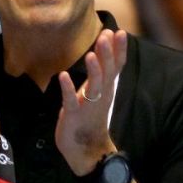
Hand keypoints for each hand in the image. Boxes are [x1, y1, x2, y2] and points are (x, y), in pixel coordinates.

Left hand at [56, 29, 126, 175]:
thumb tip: (104, 46)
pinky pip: (71, 101)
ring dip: (93, 70)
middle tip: (106, 35)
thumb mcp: (99, 91)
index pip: (116, 66)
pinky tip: (63, 76)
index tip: (119, 32)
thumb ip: (102, 70)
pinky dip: (68, 88)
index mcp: (107, 88)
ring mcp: (88, 105)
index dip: (118, 50)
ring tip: (90, 55)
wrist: (87, 150)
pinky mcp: (74, 115)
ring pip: (94, 86)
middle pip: (107, 72)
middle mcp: (101, 95)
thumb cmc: (90, 116)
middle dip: (107, 54)